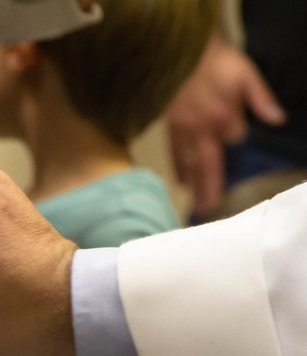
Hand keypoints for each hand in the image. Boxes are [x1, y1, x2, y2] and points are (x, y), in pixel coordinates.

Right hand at [165, 32, 285, 216]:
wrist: (184, 52)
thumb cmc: (218, 63)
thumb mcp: (246, 75)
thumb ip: (261, 99)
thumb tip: (277, 120)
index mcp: (223, 117)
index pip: (233, 144)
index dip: (237, 154)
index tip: (239, 166)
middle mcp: (202, 129)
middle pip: (206, 165)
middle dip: (208, 189)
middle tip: (209, 210)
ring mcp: (184, 130)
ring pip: (189, 163)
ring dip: (193, 185)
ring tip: (196, 204)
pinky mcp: (172, 127)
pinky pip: (174, 153)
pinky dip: (178, 168)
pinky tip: (182, 181)